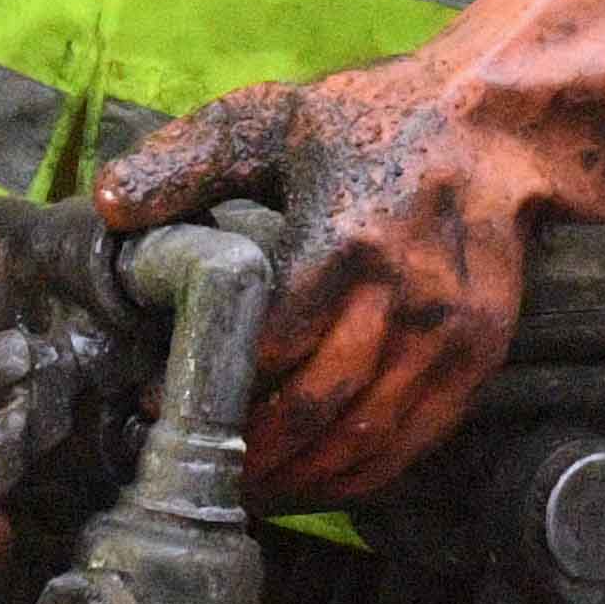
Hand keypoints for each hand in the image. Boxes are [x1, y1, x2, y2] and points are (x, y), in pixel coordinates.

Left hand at [95, 0, 604, 501]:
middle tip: (190, 463)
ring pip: (362, 440)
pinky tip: (312, 482)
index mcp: (342, 240)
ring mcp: (446, 336)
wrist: (494, 127)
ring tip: (242, 488)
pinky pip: (410, 443)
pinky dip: (356, 477)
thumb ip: (188, 159)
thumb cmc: (372, 122)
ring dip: (296, 478)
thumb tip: (110, 206)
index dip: (209, 389)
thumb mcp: (274, 116)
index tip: (157, 405)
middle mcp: (401, 297)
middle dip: (245, 451)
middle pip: (312, 408)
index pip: (267, 346)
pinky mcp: (476, 358)